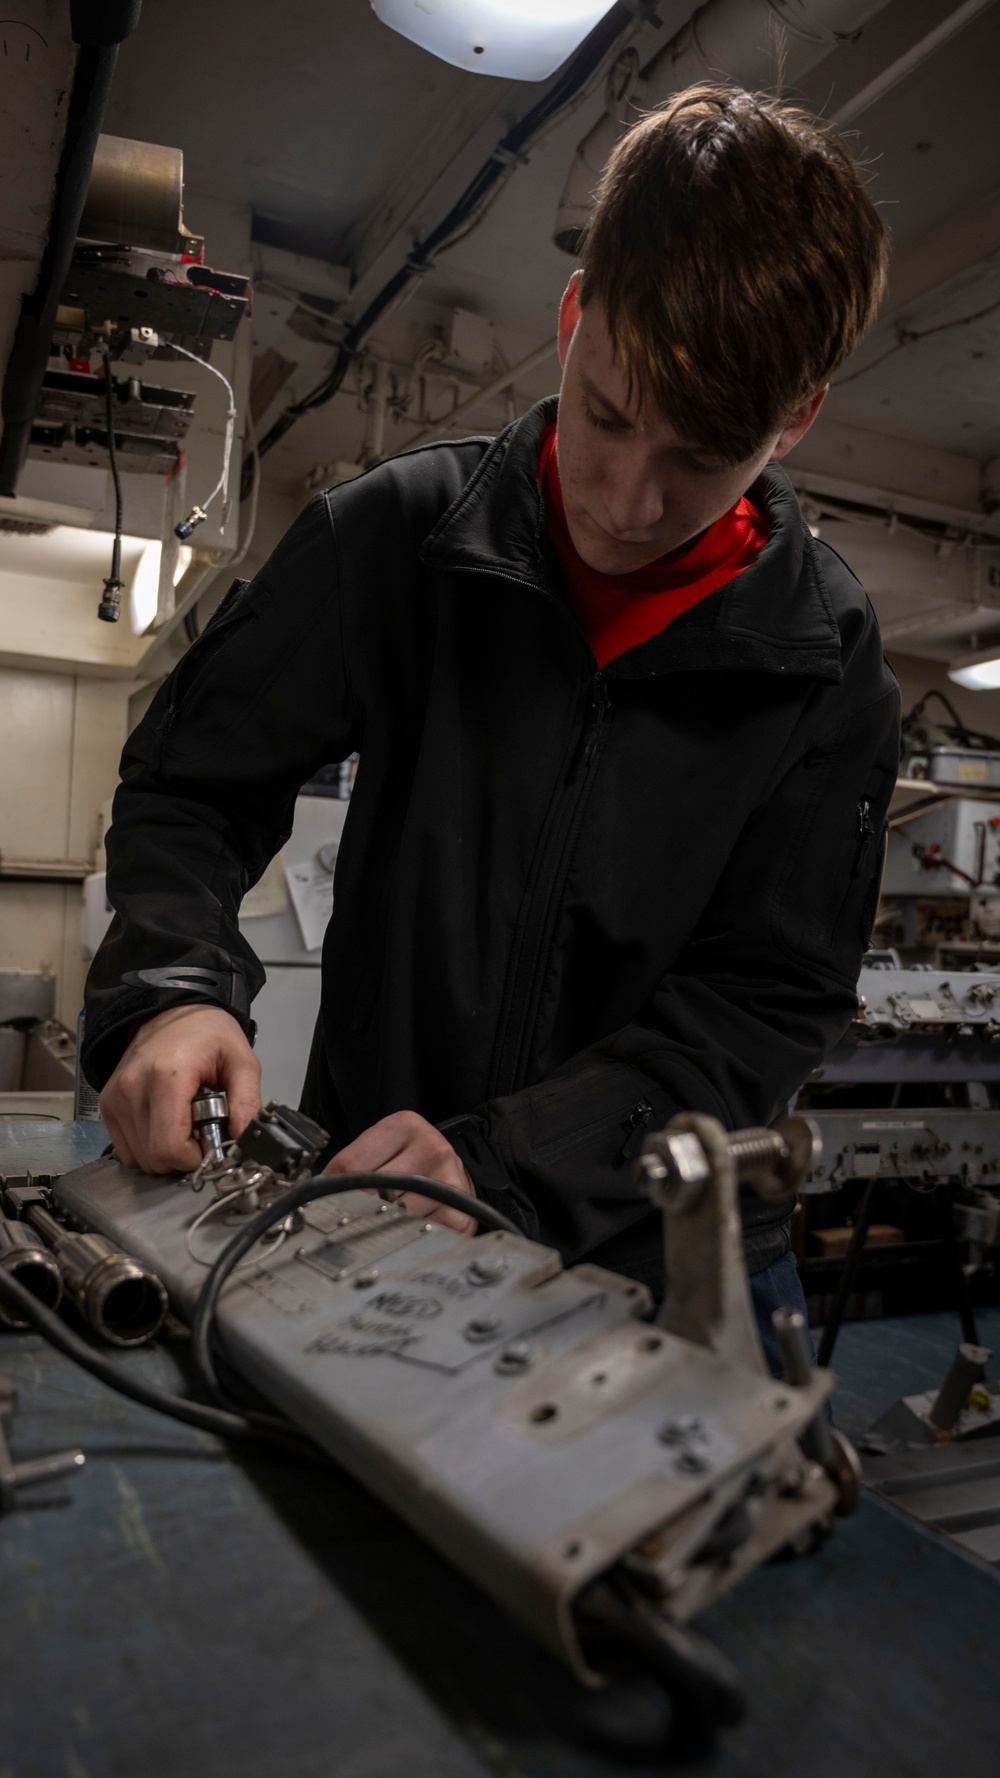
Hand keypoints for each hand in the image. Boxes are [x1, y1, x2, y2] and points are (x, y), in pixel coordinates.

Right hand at [99, 1004, 260, 1173]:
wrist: (173, 1011)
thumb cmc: (208, 1033)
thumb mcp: (242, 1061)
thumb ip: (247, 1102)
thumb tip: (244, 1140)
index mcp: (167, 1076)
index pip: (169, 1148)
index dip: (194, 1158)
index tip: (209, 1142)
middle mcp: (133, 1087)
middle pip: (154, 1158)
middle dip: (182, 1155)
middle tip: (200, 1129)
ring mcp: (115, 1097)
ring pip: (138, 1158)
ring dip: (164, 1151)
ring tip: (183, 1121)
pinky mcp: (108, 1104)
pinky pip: (126, 1149)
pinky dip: (147, 1146)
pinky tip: (164, 1123)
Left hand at [322, 1110, 476, 1234]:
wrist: (460, 1173)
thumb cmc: (413, 1162)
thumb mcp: (382, 1149)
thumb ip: (351, 1166)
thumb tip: (309, 1196)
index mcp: (404, 1125)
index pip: (350, 1164)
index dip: (331, 1187)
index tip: (323, 1201)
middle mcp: (430, 1148)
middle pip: (370, 1193)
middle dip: (355, 1209)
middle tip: (351, 1217)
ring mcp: (446, 1181)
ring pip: (390, 1217)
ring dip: (380, 1226)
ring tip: (382, 1221)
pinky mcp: (457, 1212)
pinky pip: (415, 1234)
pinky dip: (405, 1238)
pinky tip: (408, 1229)